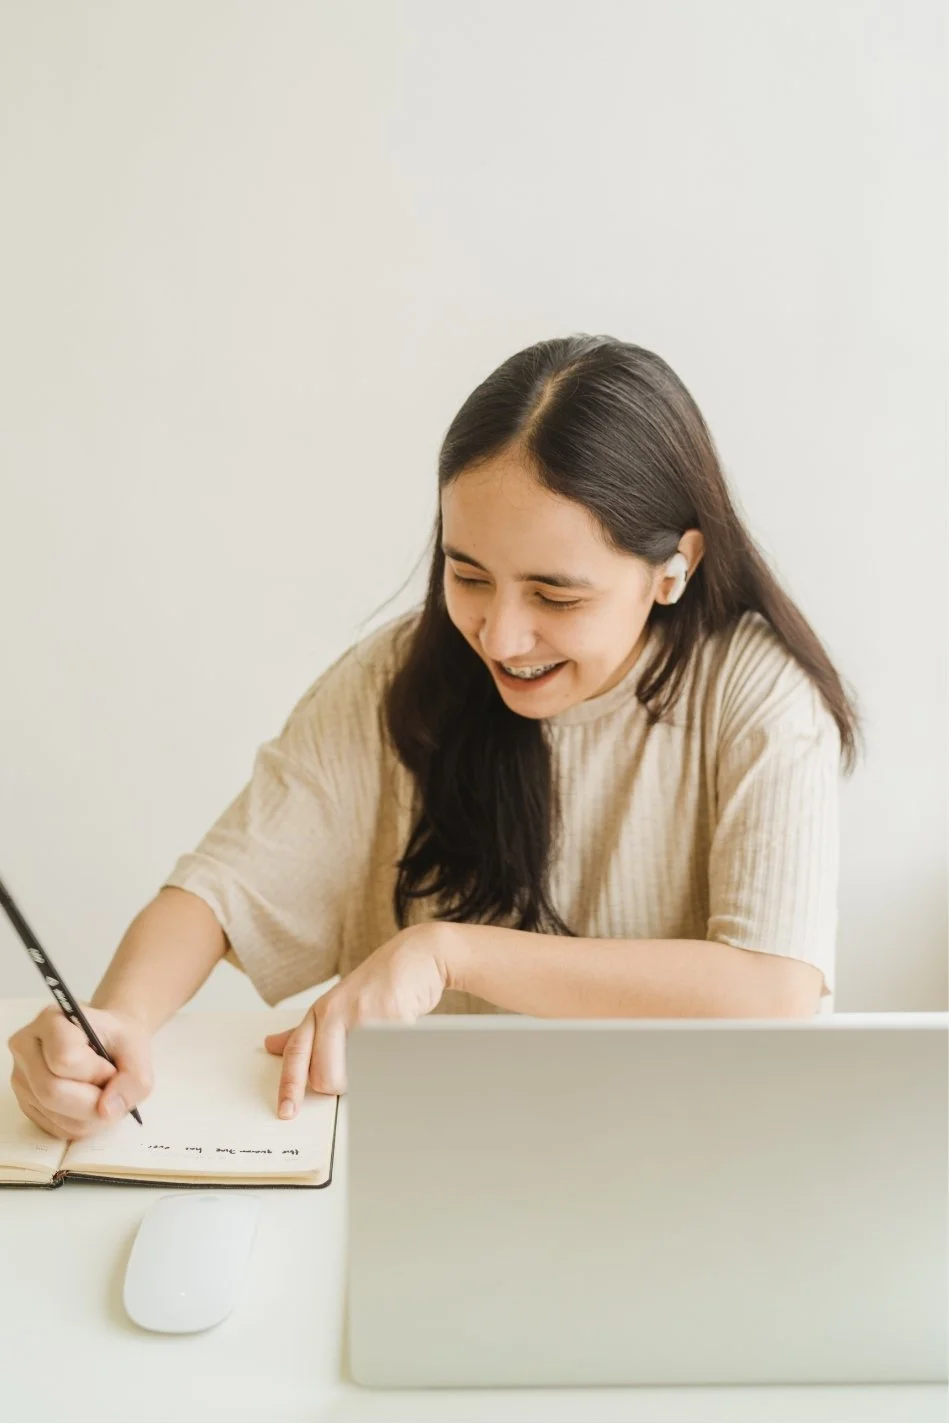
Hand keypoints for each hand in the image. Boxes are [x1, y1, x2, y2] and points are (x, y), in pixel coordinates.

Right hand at [8, 1004, 154, 1139]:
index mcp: (51, 1020)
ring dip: (90, 1116)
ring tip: (102, 1094)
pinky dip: (81, 1124)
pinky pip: (54, 1128)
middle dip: (92, 1101)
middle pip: (51, 1091)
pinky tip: (89, 1104)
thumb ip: (134, 1079)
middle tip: (110, 1089)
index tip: (111, 1067)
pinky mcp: (25, 1103)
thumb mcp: (139, 1049)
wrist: (108, 1041)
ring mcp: (21, 1077)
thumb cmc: (119, 1040)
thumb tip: (106, 1111)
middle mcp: (27, 1047)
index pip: (64, 1059)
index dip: (96, 1072)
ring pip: (55, 1115)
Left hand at [264, 922, 454, 1113]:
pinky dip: (393, 1060)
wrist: (418, 955)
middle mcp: (336, 1011)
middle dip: (341, 1086)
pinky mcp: (391, 1017)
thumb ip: (310, 1030)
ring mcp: (362, 1014)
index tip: (286, 1111)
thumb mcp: (337, 1002)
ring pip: (354, 1074)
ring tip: (379, 1051)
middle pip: (324, 1076)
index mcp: (321, 1011)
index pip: (296, 1054)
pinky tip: (399, 1038)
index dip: (289, 1086)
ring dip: (368, 1075)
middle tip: (357, 1071)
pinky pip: (386, 1060)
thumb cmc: (380, 982)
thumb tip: (273, 1045)